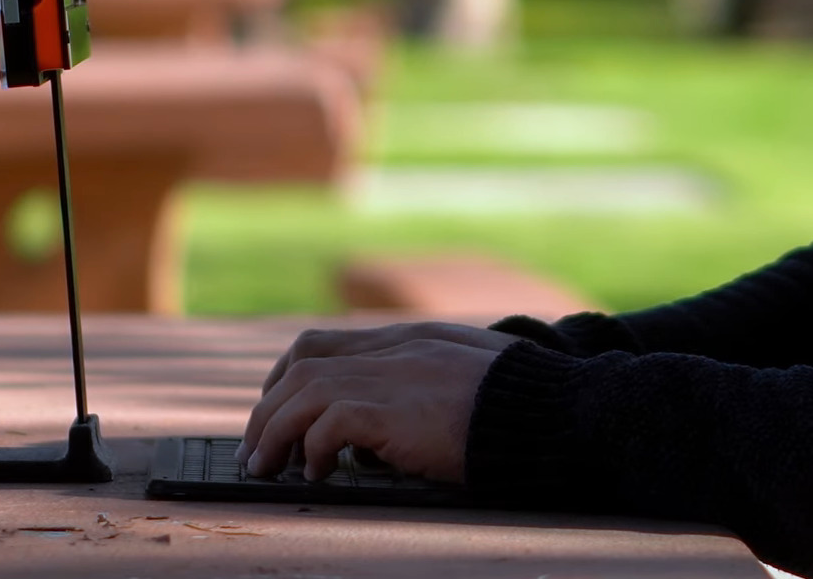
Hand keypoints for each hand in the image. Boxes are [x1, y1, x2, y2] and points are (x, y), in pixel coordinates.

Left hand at [241, 334, 510, 484]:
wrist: (554, 408)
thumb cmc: (520, 404)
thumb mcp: (462, 377)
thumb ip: (418, 386)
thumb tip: (374, 437)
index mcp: (408, 339)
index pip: (320, 343)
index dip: (283, 379)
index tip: (273, 412)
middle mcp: (394, 350)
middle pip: (301, 368)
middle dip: (266, 412)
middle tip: (257, 453)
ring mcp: (394, 376)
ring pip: (303, 392)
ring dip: (274, 432)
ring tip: (267, 469)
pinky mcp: (396, 411)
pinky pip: (327, 424)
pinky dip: (311, 448)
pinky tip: (316, 474)